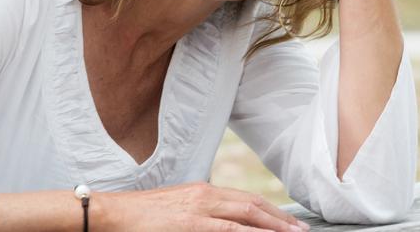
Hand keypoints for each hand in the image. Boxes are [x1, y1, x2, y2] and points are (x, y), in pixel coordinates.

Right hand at [97, 182, 308, 230]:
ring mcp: (199, 208)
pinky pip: (226, 228)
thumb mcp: (178, 209)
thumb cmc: (145, 215)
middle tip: (301, 230)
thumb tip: (223, 223)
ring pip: (245, 213)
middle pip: (251, 204)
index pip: (245, 198)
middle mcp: (205, 195)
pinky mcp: (190, 223)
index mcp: (203, 191)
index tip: (288, 221)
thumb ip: (202, 214)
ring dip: (272, 224)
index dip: (270, 210)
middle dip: (280, 218)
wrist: (118, 213)